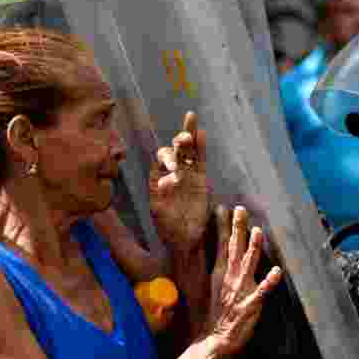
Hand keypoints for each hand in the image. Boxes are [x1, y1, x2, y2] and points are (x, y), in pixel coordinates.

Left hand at [149, 111, 209, 253]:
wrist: (185, 240)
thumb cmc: (168, 228)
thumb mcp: (158, 211)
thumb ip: (158, 194)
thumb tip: (163, 177)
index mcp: (159, 179)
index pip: (161, 160)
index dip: (167, 158)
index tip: (174, 168)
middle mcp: (172, 174)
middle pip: (175, 150)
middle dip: (178, 142)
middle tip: (183, 138)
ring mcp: (188, 176)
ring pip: (188, 151)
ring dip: (189, 136)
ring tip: (190, 118)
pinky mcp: (201, 181)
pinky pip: (201, 162)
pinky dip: (200, 148)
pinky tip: (201, 133)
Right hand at [205, 205, 282, 356]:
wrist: (216, 338)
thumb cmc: (218, 311)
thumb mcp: (216, 284)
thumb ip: (221, 264)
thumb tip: (224, 246)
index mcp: (222, 272)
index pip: (222, 245)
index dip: (223, 226)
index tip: (222, 208)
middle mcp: (231, 278)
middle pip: (234, 249)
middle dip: (237, 229)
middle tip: (240, 210)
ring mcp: (240, 290)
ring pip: (248, 265)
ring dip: (253, 248)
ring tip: (258, 232)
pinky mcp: (250, 305)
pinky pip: (261, 292)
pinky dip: (268, 282)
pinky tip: (277, 271)